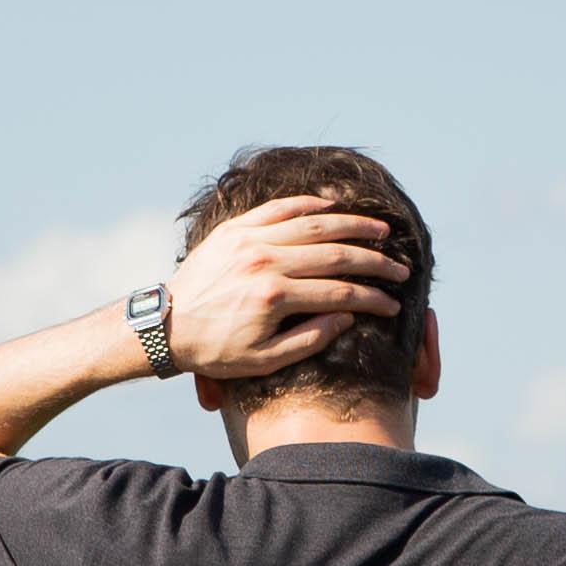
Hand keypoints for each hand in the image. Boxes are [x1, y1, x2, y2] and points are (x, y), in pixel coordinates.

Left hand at [159, 199, 409, 385]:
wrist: (165, 327)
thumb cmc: (216, 351)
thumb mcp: (264, 360)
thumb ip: (311, 338)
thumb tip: (349, 315)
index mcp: (274, 298)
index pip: (340, 293)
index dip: (372, 299)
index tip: (394, 304)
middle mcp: (264, 262)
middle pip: (335, 255)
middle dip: (374, 262)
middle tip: (399, 268)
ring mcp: (249, 240)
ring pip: (313, 224)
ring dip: (351, 226)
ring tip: (379, 229)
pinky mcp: (235, 229)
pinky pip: (280, 208)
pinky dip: (309, 205)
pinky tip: (333, 207)